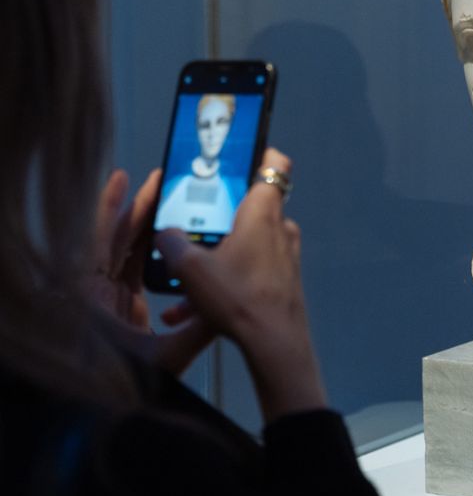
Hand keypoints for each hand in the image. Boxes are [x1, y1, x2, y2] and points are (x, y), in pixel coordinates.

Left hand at [88, 169, 213, 375]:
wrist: (98, 410)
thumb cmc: (118, 384)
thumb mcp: (163, 360)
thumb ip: (195, 331)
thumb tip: (230, 307)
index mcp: (92, 297)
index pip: (100, 240)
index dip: (111, 207)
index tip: (122, 178)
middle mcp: (94, 291)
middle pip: (115, 238)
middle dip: (139, 207)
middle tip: (162, 181)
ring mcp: (105, 297)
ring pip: (124, 250)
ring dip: (145, 223)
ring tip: (166, 198)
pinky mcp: (118, 306)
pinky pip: (130, 266)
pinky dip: (145, 247)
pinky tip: (161, 234)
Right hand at [156, 147, 326, 420]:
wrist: (275, 344)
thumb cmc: (238, 297)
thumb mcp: (191, 268)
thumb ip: (173, 244)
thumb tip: (164, 233)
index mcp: (263, 212)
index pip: (275, 163)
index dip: (260, 151)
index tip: (239, 152)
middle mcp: (280, 228)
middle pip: (249, 208)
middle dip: (217, 219)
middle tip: (190, 228)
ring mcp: (285, 256)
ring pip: (244, 247)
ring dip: (214, 263)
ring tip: (181, 290)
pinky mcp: (283, 280)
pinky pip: (249, 273)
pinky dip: (225, 284)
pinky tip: (193, 312)